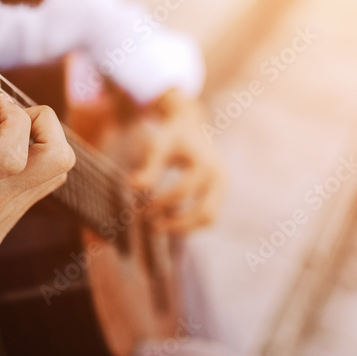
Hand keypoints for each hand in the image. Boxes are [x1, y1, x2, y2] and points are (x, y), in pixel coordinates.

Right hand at [0, 94, 74, 355]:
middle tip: (12, 114)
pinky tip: (9, 148)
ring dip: (46, 136)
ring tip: (11, 128)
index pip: (14, 147)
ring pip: (59, 167)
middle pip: (58, 155)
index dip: (12, 114)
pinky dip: (40, 154)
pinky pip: (47, 178)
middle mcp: (1, 194)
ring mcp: (15, 205)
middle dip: (44, 120)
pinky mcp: (17, 213)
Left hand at [124, 90, 224, 234]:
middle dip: (178, 224)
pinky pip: (209, 216)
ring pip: (210, 219)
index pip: (183, 191)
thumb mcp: (158, 146)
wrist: (190, 128)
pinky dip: (189, 223)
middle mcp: (219, 176)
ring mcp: (223, 186)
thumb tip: (132, 187)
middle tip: (152, 227)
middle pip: (205, 213)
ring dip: (184, 228)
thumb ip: (148, 167)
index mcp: (205, 162)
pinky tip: (169, 220)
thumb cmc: (171, 138)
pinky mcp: (221, 193)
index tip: (141, 209)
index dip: (161, 203)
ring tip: (159, 227)